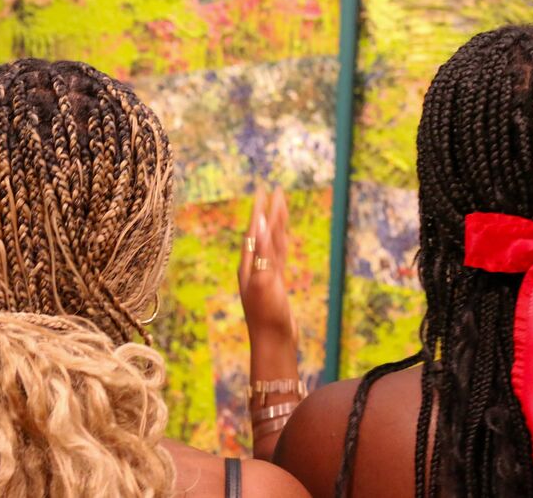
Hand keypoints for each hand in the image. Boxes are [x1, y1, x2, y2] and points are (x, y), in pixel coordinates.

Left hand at [237, 185, 297, 344]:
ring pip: (272, 243)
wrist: (274, 342)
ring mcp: (265, 275)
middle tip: (275, 191)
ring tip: (281, 207)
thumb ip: (261, 252)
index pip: (254, 230)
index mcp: (249, 265)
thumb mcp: (263, 281)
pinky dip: (282, 242)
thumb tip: (258, 223)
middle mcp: (254, 267)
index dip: (259, 210)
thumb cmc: (267, 315)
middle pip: (263, 233)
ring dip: (276, 224)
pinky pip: (280, 255)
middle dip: (269, 212)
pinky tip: (284, 235)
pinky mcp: (276, 284)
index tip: (264, 190)